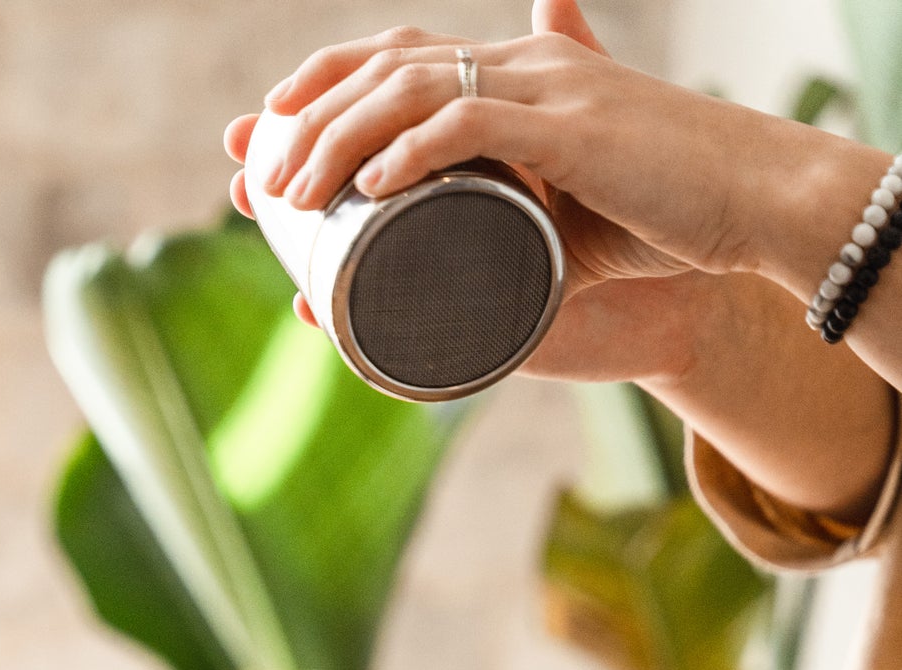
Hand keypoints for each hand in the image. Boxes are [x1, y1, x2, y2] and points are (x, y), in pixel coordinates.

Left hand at [223, 1, 890, 378]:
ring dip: (337, 137)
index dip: (316, 98)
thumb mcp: (564, 219)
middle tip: (248, 178)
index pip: (392, 66)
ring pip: (410, 90)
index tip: (256, 153)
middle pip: (381, 70)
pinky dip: (413, 152)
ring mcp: (543, 89)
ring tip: (289, 189)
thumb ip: (503, 228)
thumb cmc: (663, 217)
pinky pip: (472, 123)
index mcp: (512, 77)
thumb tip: (433, 275)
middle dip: (301, 119)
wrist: (750, 206)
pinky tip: (369, 187)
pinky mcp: (570, 127)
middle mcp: (520, 65)